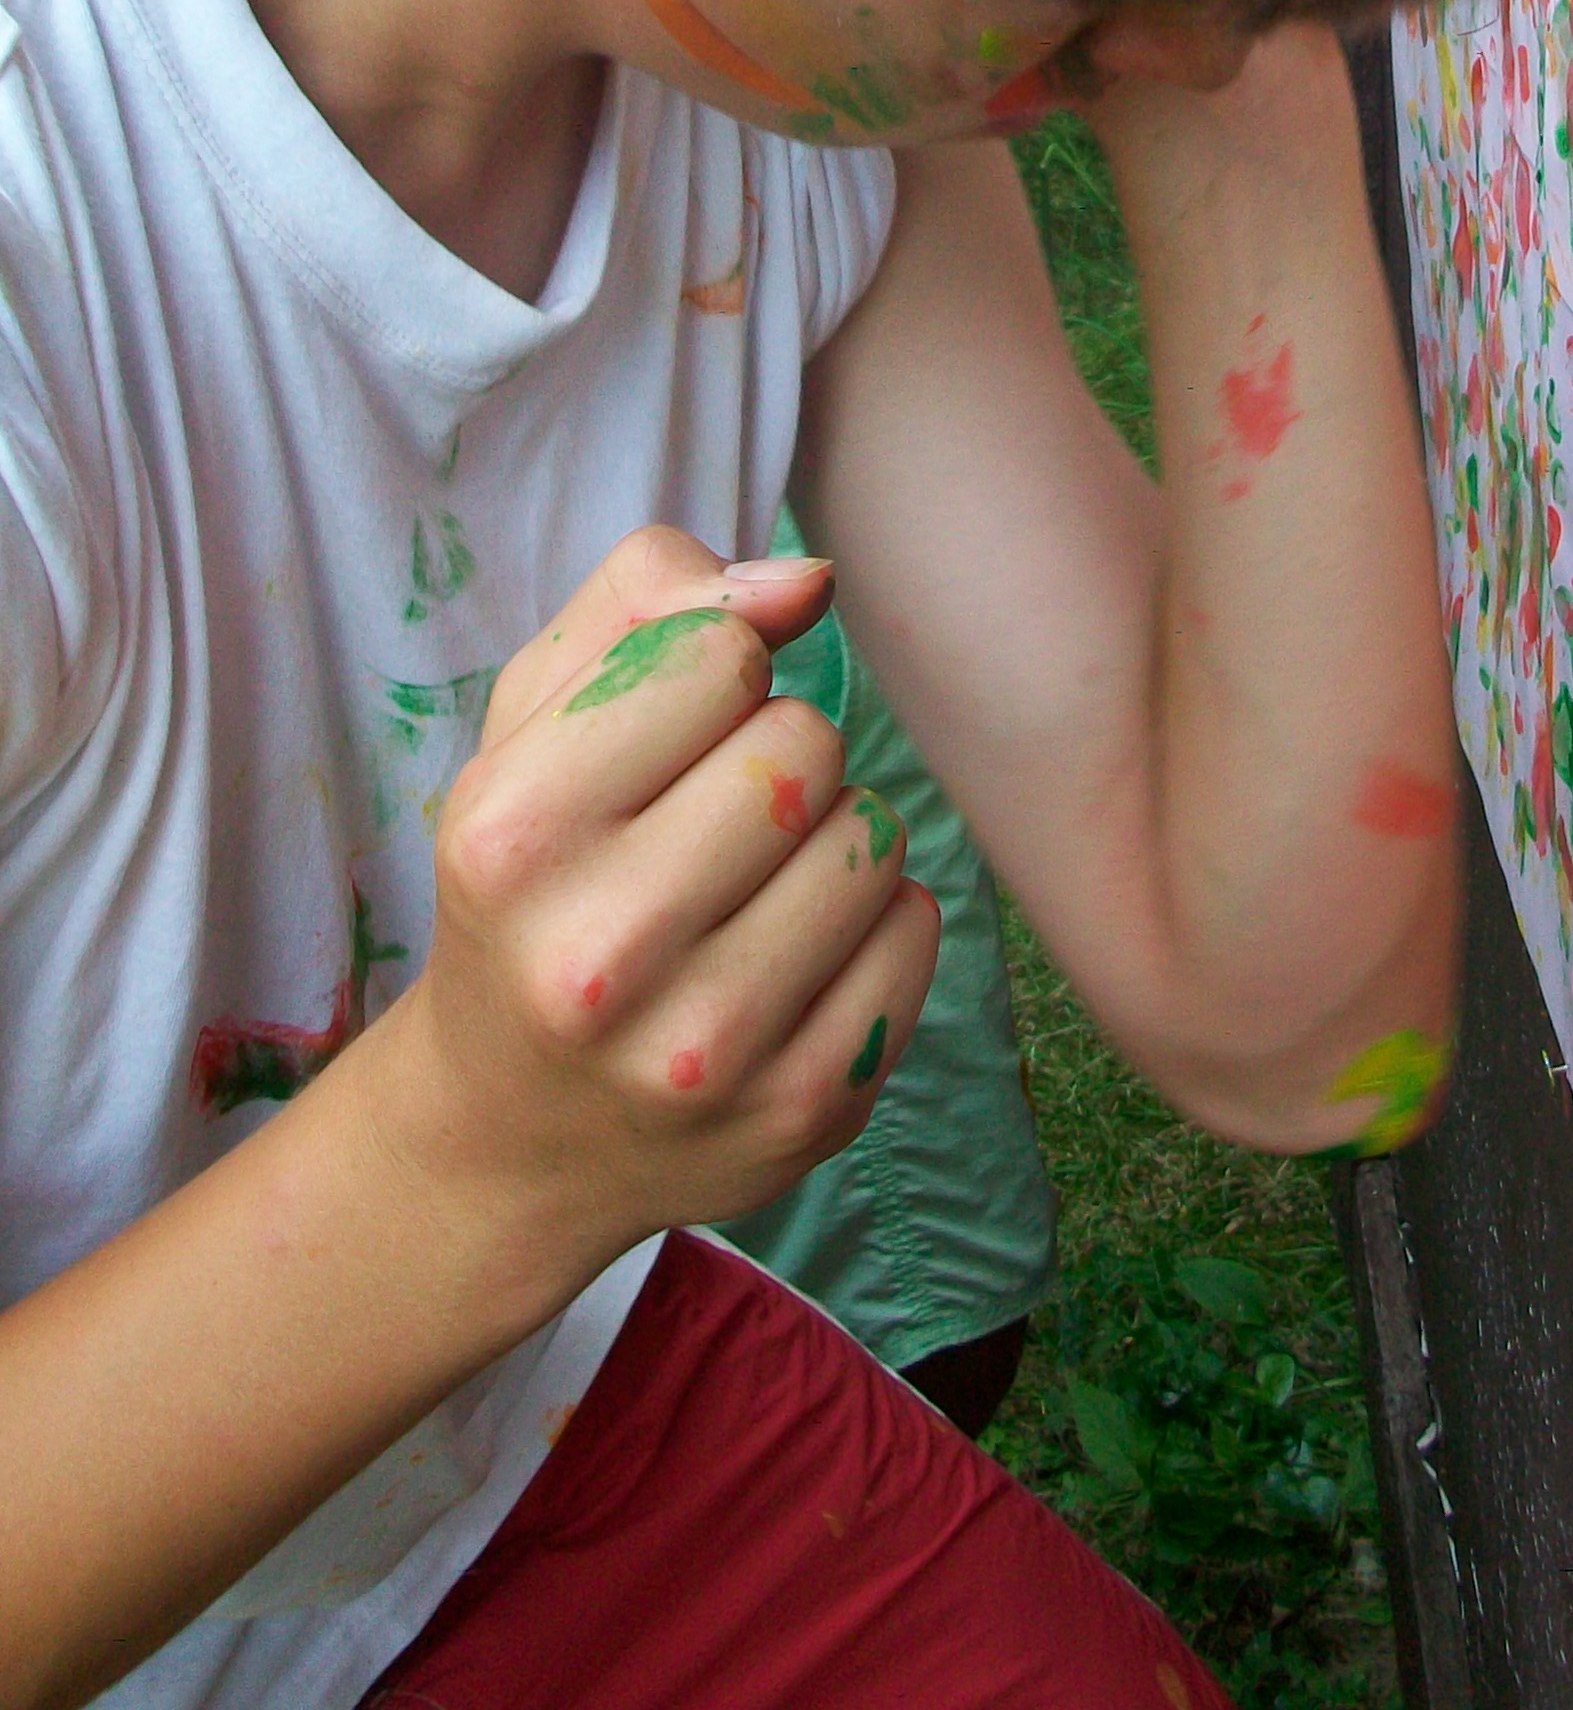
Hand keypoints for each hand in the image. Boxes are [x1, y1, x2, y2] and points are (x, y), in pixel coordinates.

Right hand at [369, 527, 939, 1306]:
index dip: (709, 673)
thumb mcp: (534, 720)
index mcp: (514, 836)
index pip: (717, 655)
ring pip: (873, 834)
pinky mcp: (802, 1112)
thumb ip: (652, 598)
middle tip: (712, 820)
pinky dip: (875, 919)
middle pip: (805, 744)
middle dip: (776, 752)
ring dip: (832, 832)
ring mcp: (706, 1052)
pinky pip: (916, 930)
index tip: (663, 736)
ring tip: (753, 885)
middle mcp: (599, 955)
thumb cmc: (535, 882)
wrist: (510, 1135)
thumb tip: (808, 583)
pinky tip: (795, 955)